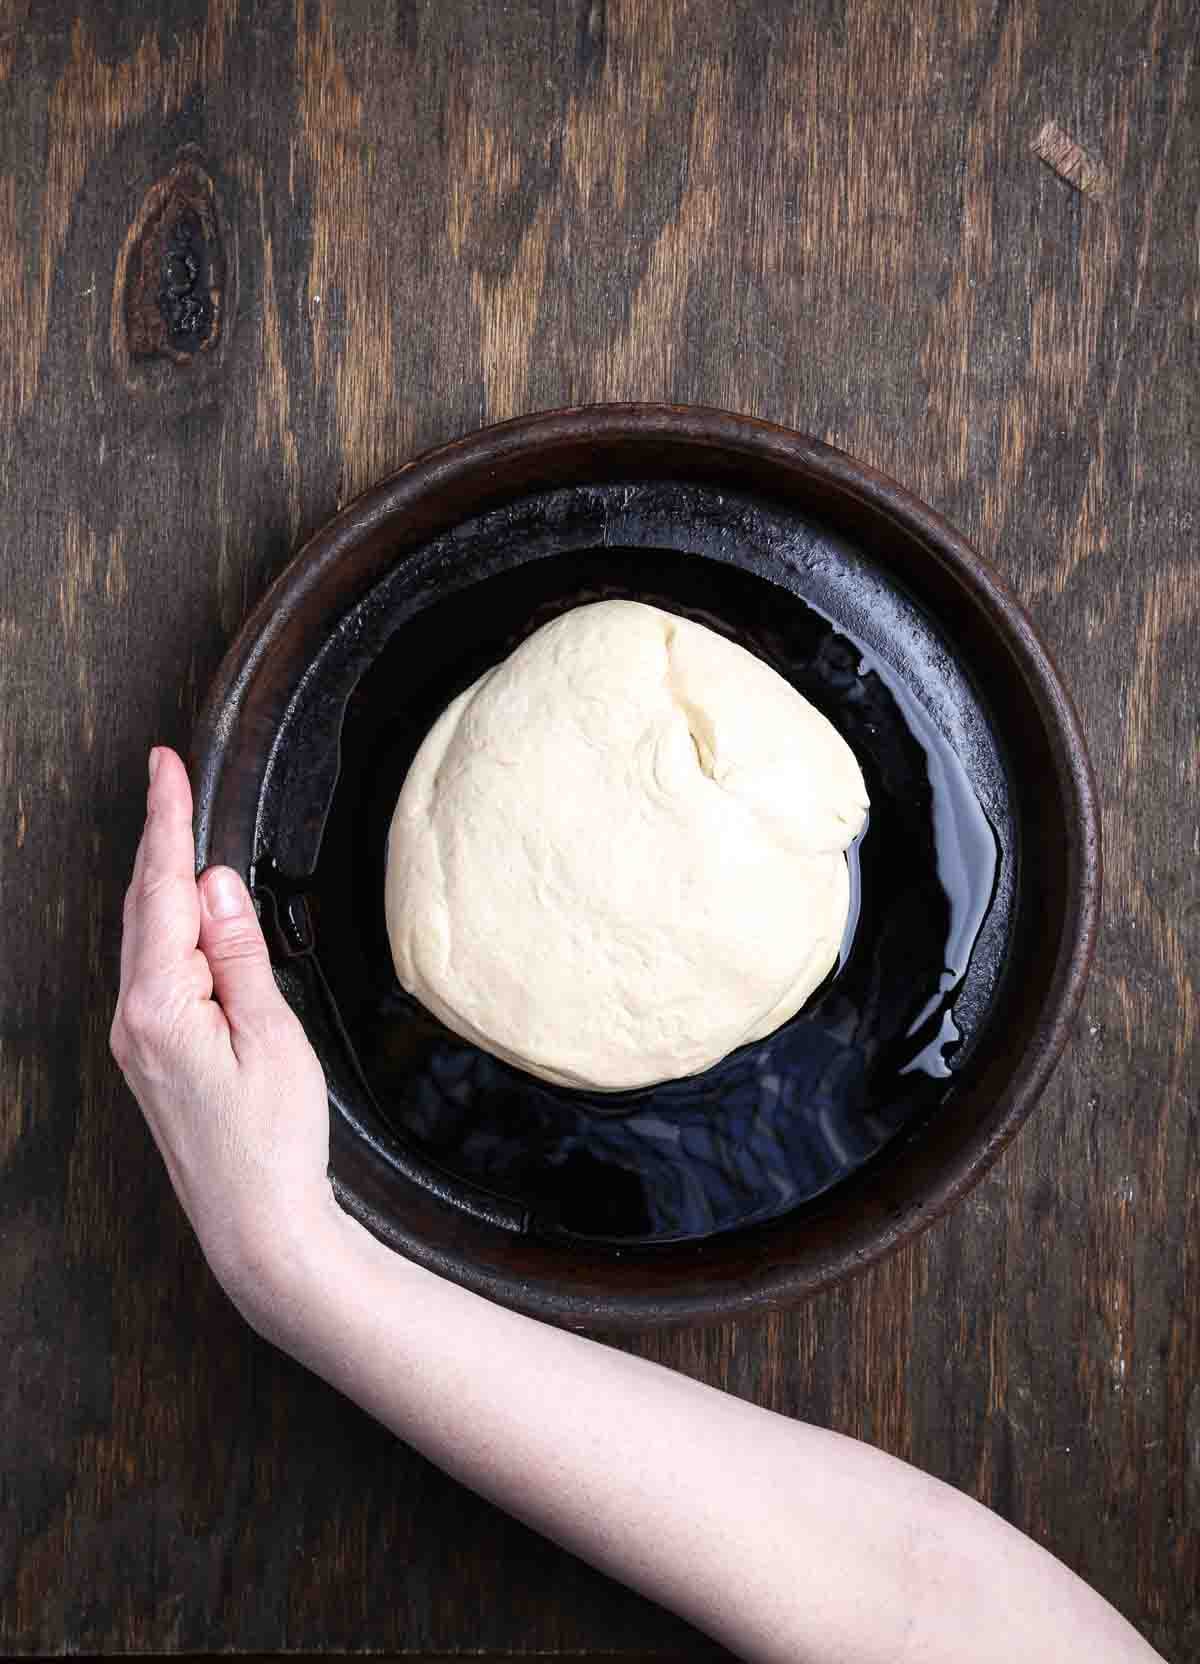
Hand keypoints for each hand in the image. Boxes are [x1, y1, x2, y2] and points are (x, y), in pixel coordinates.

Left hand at [110, 747, 337, 1333]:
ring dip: (162, 880)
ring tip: (177, 828)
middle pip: (144, 907)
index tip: (165, 766)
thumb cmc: (274, 1142)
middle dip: (157, 838)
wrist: (258, 1227)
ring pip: (145, 937)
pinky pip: (153, 969)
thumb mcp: (273, 1037)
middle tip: (168, 775)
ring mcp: (138, 1041)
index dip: (166, 821)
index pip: (164, 892)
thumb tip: (217, 885)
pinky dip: (167, 925)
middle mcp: (134, 1020)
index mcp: (160, 1008)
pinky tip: (186, 913)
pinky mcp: (152, 1055)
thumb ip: (238, 955)